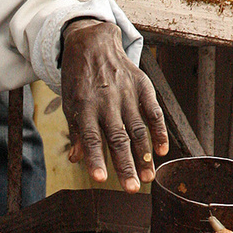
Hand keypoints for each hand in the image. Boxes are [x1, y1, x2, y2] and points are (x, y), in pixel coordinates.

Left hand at [60, 19, 167, 191]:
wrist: (93, 42)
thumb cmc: (79, 80)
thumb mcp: (70, 104)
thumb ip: (76, 132)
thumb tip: (76, 159)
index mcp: (84, 106)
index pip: (89, 138)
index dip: (95, 159)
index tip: (100, 180)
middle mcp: (106, 100)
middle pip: (117, 138)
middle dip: (125, 165)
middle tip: (132, 189)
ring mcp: (126, 92)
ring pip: (138, 129)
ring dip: (144, 155)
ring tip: (149, 178)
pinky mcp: (142, 85)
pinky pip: (153, 111)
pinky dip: (159, 131)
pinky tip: (162, 151)